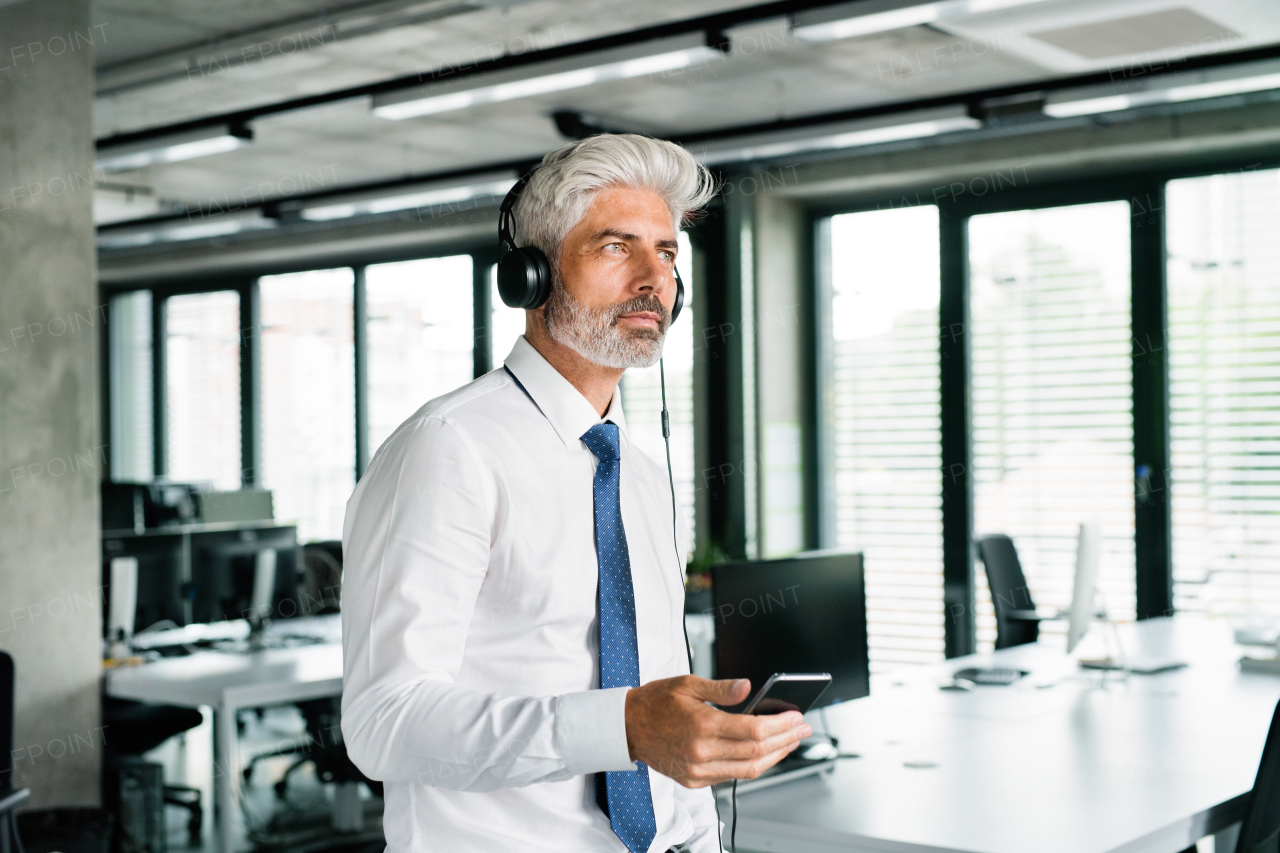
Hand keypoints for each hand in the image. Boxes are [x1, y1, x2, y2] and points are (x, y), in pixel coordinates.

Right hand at [624, 675, 811, 787]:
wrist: (626, 728)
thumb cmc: (655, 702)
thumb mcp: (688, 684)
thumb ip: (722, 689)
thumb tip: (749, 687)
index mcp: (701, 725)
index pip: (753, 730)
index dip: (780, 725)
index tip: (796, 717)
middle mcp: (701, 751)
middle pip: (757, 752)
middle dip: (786, 740)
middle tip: (802, 729)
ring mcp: (698, 770)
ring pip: (748, 770)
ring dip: (775, 756)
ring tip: (790, 742)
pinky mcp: (695, 780)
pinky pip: (732, 776)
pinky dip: (753, 765)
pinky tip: (764, 753)